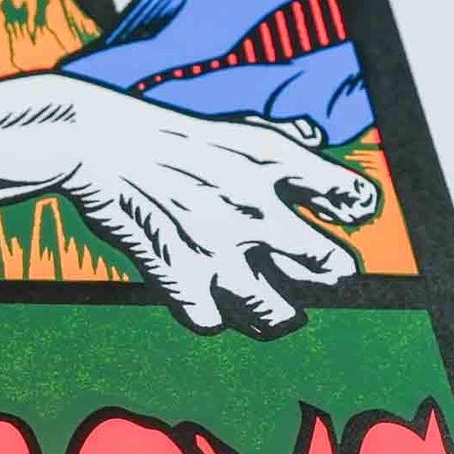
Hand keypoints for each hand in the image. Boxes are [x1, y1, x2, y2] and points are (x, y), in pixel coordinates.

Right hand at [61, 96, 379, 336]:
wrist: (99, 143)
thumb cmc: (168, 137)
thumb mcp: (238, 131)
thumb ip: (288, 145)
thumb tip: (317, 143)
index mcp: (276, 166)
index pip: (352, 197)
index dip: (354, 210)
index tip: (346, 216)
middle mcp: (258, 211)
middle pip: (327, 267)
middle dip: (328, 274)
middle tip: (325, 276)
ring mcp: (219, 251)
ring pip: (275, 314)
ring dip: (281, 317)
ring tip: (283, 318)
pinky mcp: (179, 277)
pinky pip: (210, 322)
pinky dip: (211, 318)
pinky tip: (213, 307)